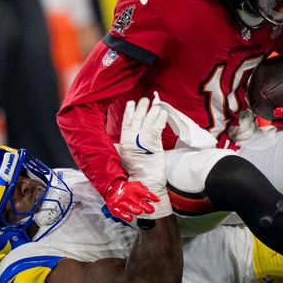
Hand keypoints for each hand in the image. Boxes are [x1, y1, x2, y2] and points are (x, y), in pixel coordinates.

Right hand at [104, 178, 157, 222]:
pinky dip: (124, 215)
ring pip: (129, 207)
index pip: (144, 193)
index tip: (157, 200)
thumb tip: (152, 195)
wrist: (112, 189)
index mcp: (134, 190)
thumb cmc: (127, 189)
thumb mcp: (136, 185)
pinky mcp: (115, 208)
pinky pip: (120, 212)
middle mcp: (128, 196)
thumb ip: (144, 189)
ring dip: (135, 209)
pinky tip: (129, 218)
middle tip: (151, 210)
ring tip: (140, 212)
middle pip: (138, 202)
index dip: (151, 196)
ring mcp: (121, 202)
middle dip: (145, 206)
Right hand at [117, 95, 170, 218]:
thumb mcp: (124, 159)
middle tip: (144, 99)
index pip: (126, 124)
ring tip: (155, 103)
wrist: (146, 183)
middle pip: (137, 120)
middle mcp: (132, 142)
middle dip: (141, 108)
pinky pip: (157, 128)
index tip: (130, 103)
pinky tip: (163, 113)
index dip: (128, 113)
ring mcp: (143, 143)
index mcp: (124, 144)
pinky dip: (160, 120)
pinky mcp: (154, 145)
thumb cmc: (136, 173)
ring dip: (152, 111)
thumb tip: (120, 141)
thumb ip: (123, 147)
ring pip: (147, 122)